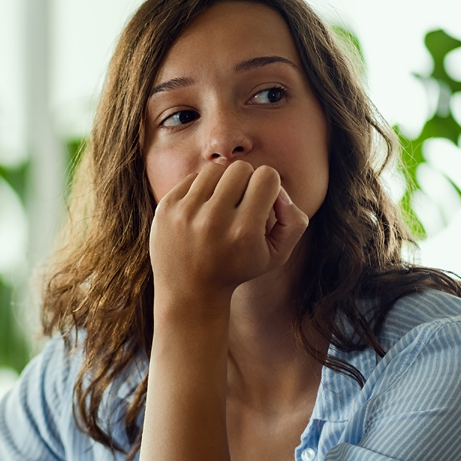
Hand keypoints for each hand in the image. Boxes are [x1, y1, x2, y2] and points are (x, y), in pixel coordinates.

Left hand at [148, 161, 309, 305]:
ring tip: (222, 207)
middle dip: (246, 183)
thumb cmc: (238, 268)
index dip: (269, 188)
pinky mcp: (166, 208)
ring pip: (215, 170)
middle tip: (242, 205)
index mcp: (243, 232)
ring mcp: (185, 213)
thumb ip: (294, 221)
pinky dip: (201, 191)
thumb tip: (280, 192)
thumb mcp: (277, 254)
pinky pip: (193, 178)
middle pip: (241, 168)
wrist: (188, 292)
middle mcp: (213, 221)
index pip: (267, 176)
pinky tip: (201, 212)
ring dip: (223, 184)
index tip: (262, 205)